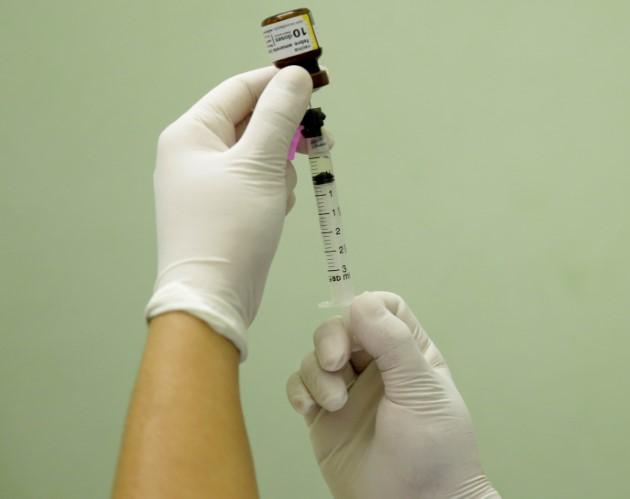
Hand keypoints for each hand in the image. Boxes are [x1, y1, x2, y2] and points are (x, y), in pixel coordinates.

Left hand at [144, 66, 311, 359]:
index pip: (239, 89)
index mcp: (191, 133)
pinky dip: (273, 191)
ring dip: (280, 168)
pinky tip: (276, 210)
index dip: (278, 83)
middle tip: (320, 141)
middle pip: (251, 122)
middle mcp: (195, 154)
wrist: (213, 298)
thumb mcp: (259, 164)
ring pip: (260, 155)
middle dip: (286, 133)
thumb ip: (279, 115)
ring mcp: (209, 184)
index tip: (316, 84)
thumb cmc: (229, 227)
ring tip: (281, 194)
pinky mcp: (224, 209)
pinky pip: (257, 183)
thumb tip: (295, 75)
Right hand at [287, 292, 499, 498]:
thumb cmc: (435, 453)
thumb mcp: (421, 390)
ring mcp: (349, 392)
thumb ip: (394, 343)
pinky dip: (299, 390)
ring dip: (318, 373)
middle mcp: (378, 369)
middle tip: (337, 363)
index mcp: (410, 354)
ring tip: (335, 404)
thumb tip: (362, 303)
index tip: (357, 324)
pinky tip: (311, 409)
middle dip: (332, 339)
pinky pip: (300, 386)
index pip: (385, 309)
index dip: (366, 308)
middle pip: (342, 327)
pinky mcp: (325, 418)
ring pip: (317, 356)